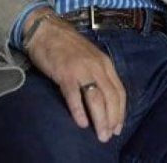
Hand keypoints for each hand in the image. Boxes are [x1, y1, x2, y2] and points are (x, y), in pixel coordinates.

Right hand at [24, 11, 125, 142]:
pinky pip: (74, 95)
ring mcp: (81, 69)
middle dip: (112, 119)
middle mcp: (97, 66)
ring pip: (96, 98)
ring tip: (100, 134)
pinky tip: (81, 123)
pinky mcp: (64, 73)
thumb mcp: (90, 57)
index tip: (118, 127)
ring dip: (100, 119)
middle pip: (110, 97)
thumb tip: (104, 99)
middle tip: (108, 136)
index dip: (121, 112)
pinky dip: (79, 111)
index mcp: (105, 63)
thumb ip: (98, 74)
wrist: (46, 29)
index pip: (119, 91)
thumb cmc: (67, 45)